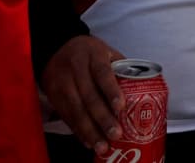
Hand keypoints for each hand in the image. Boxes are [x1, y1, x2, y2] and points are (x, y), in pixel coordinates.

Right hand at [41, 35, 124, 154]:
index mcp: (92, 54)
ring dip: (90, 130)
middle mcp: (75, 68)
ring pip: (76, 109)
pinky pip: (67, 116)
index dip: (111, 90)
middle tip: (115, 134)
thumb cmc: (87, 52)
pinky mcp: (54, 96)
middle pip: (89, 95)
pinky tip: (89, 142)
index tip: (120, 107)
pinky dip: (78, 131)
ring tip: (102, 145)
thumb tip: (141, 91)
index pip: (102, 72)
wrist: (55, 49)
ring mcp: (62, 82)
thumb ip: (120, 68)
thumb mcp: (105, 51)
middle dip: (102, 118)